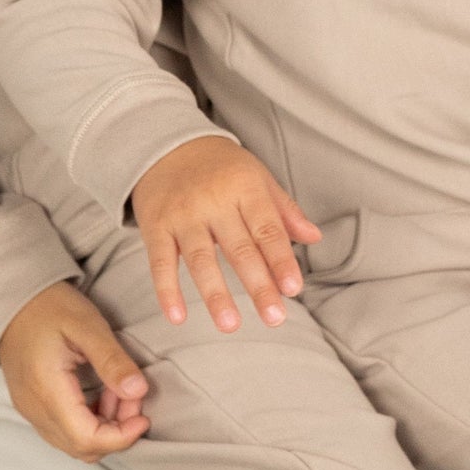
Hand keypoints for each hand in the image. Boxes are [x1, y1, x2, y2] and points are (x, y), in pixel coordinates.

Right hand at [0, 280, 149, 459]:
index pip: (85, 439)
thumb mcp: (87, 325)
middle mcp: (34, 408)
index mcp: (46, 389)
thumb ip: (112, 360)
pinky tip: (103, 394)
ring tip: (119, 390)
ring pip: (73, 443)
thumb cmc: (50, 307)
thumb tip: (138, 391)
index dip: (120, 437)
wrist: (12, 300)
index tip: (143, 416)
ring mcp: (30, 411)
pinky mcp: (33, 407)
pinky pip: (64, 431)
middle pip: (81, 448)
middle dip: (117, 432)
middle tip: (134, 397)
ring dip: (105, 427)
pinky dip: (90, 421)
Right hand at [131, 135, 321, 330]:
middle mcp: (214, 201)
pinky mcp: (155, 226)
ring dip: (215, 294)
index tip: (294, 288)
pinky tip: (177, 317)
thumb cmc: (221, 168)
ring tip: (230, 325)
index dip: (281, 260)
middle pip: (239, 249)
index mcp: (245, 188)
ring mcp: (183, 214)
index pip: (268, 229)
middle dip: (258, 286)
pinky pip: (161, 262)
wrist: (165, 144)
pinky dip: (167, 291)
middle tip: (275, 317)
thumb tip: (315, 238)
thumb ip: (284, 210)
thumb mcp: (257, 178)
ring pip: (200, 259)